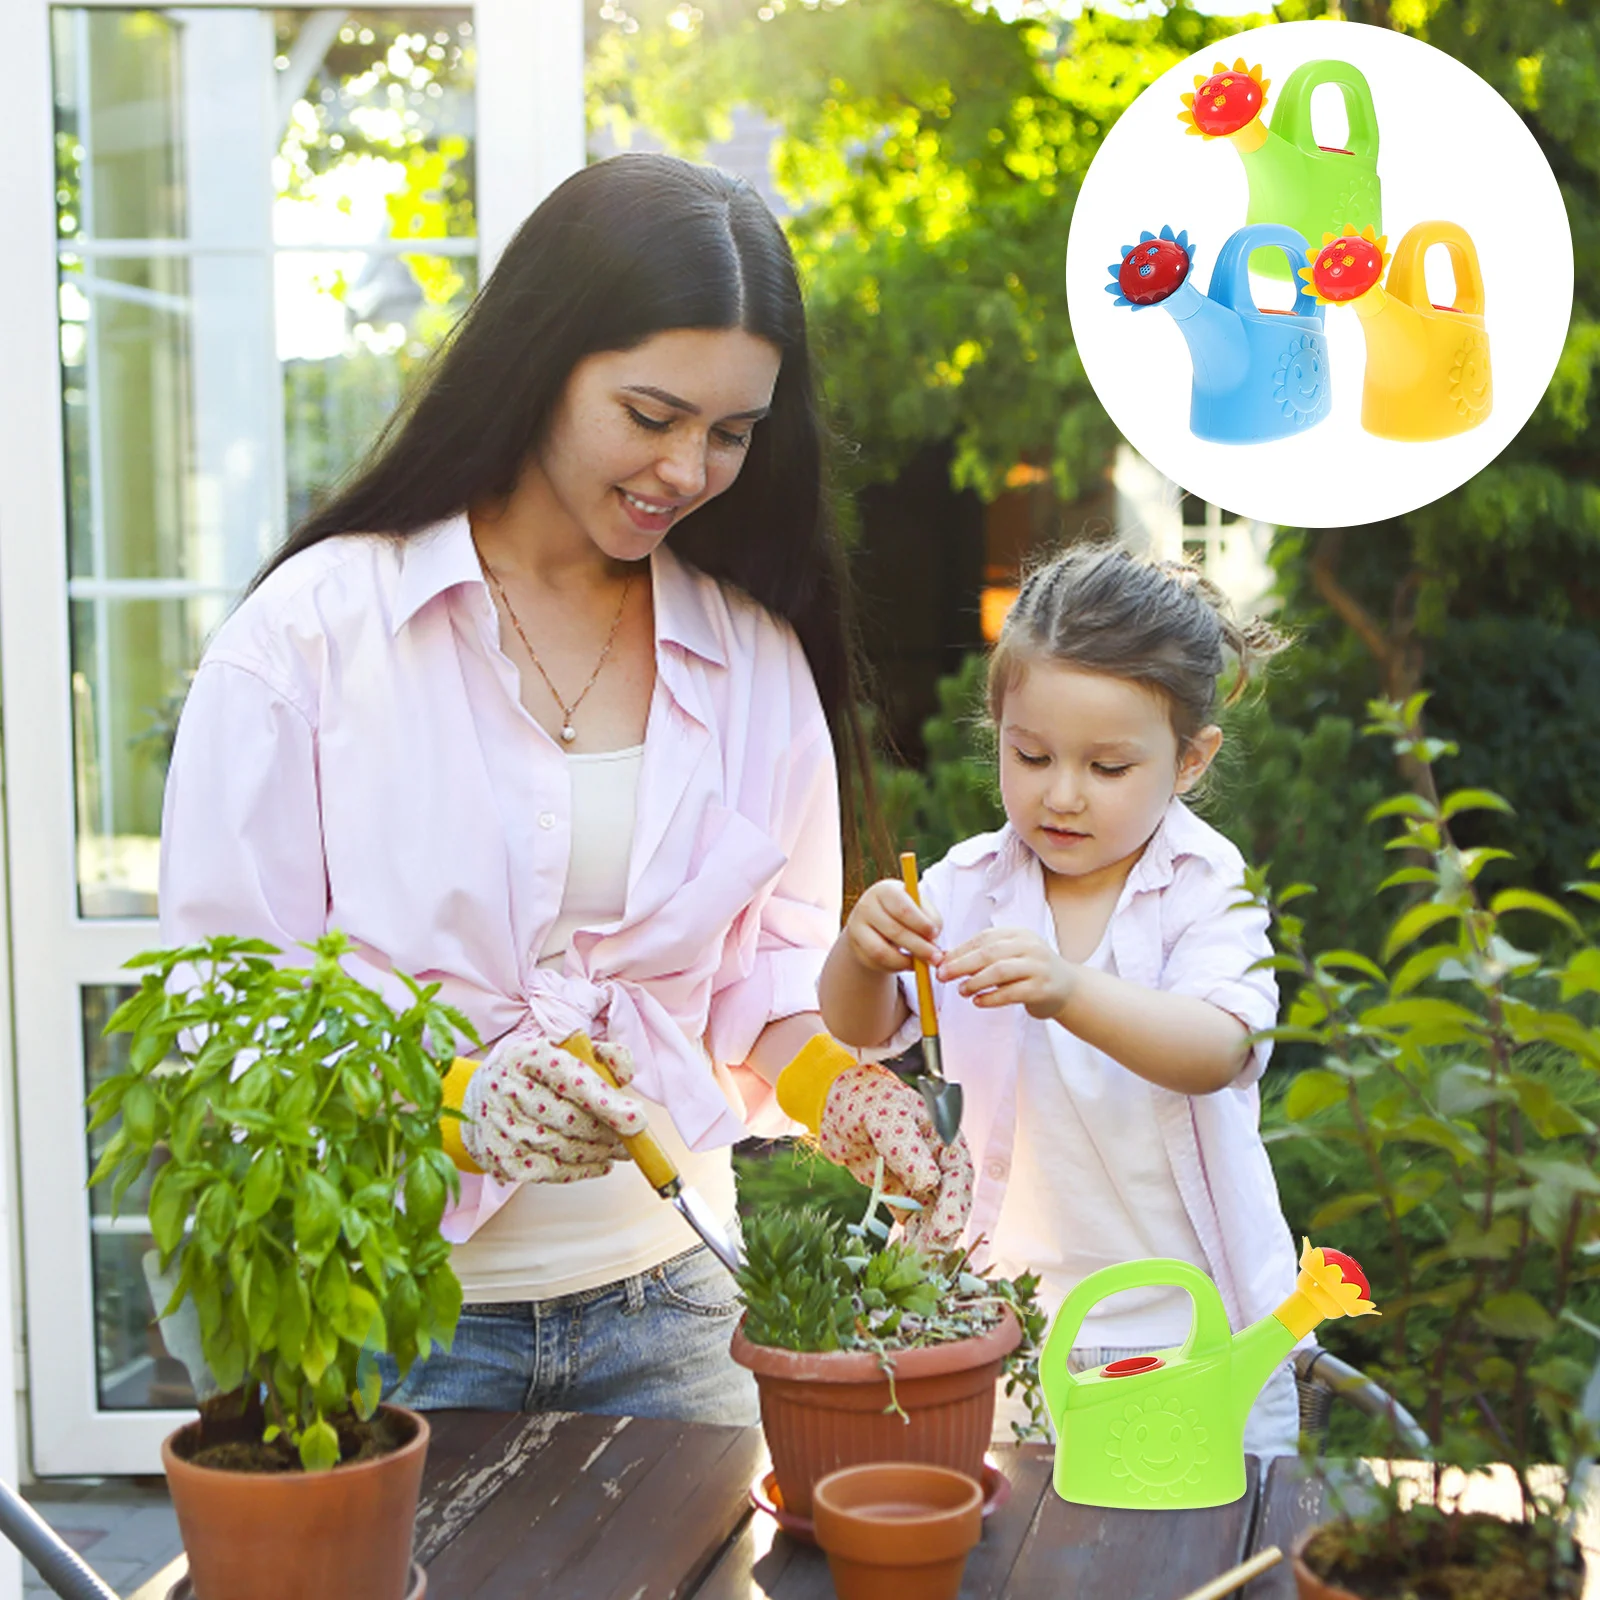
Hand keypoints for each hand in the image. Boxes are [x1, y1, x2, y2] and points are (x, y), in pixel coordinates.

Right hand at [460, 1035, 647, 1184]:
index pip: (571, 1079)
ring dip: (599, 1153)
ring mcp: (502, 1126)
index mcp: (529, 1056)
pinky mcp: (501, 1158)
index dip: (606, 1102)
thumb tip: (625, 1075)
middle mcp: (509, 1089)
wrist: (479, 1097)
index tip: (636, 1120)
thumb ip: (604, 1054)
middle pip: (570, 1120)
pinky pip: (550, 1171)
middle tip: (632, 1137)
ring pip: (563, 1148)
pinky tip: (600, 1163)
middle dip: (608, 1133)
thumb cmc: (535, 1072)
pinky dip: (581, 1171)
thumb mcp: (566, 1049)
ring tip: (619, 1150)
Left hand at [817, 1065, 973, 1251]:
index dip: (955, 1201)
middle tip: (931, 1256)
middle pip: (950, 1199)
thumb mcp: (886, 1118)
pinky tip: (908, 1258)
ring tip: (919, 1265)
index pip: (958, 1172)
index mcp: (942, 1136)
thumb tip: (929, 1181)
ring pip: (933, 1214)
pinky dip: (912, 1239)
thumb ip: (906, 1147)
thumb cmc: (865, 1101)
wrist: (834, 1105)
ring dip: (929, 1240)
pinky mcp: (901, 1192)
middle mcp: (936, 1160)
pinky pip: (912, 1219)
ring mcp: (920, 1178)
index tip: (946, 1227)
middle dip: (943, 1229)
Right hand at [844, 879, 942, 973]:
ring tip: (922, 963)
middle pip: (894, 931)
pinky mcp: (855, 948)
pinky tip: (908, 963)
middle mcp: (866, 906)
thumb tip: (932, 940)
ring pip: (881, 952)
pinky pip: (877, 963)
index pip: (902, 908)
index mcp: (885, 890)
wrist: (878, 922)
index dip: (921, 924)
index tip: (935, 934)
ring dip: (906, 961)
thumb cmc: (906, 912)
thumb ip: (930, 919)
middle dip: (919, 947)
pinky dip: (896, 966)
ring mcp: (857, 928)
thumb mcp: (919, 908)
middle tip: (936, 958)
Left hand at [938, 929, 1076, 1020]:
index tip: (940, 962)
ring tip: (961, 991)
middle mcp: (1030, 947)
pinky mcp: (1042, 989)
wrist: (1069, 989)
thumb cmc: (1031, 972)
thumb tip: (945, 959)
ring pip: (1000, 971)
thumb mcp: (1010, 956)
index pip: (984, 938)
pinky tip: (978, 1002)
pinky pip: (1012, 993)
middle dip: (961, 965)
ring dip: (975, 982)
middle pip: (989, 953)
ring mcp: (1038, 967)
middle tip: (942, 976)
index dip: (960, 950)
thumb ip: (983, 956)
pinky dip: (991, 998)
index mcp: (1019, 934)